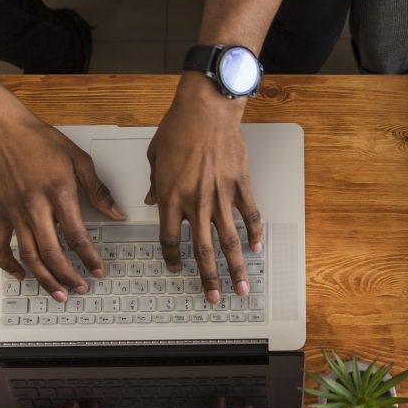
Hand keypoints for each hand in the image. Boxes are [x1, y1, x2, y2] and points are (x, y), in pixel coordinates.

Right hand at [0, 109, 124, 299]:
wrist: (3, 128)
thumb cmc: (41, 140)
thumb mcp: (79, 159)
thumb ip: (98, 190)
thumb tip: (116, 214)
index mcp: (59, 193)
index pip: (77, 236)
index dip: (90, 258)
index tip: (98, 270)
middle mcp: (35, 206)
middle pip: (53, 253)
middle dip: (69, 276)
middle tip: (81, 289)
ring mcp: (14, 211)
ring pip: (29, 255)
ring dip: (44, 278)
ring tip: (58, 293)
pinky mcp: (0, 212)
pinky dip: (7, 264)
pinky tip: (20, 275)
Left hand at [145, 75, 263, 304]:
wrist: (206, 110)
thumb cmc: (179, 127)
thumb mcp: (155, 157)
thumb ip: (154, 183)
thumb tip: (151, 198)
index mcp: (170, 197)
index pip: (169, 239)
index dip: (173, 259)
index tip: (177, 270)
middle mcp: (195, 202)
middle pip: (202, 250)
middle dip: (208, 278)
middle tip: (212, 297)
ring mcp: (220, 196)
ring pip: (228, 240)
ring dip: (235, 267)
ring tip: (241, 287)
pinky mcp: (240, 185)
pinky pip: (249, 215)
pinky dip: (254, 233)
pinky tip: (256, 248)